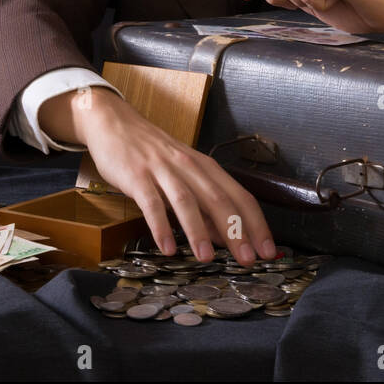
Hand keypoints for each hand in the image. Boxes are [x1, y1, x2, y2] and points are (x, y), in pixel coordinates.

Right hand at [70, 88, 277, 265]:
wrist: (115, 123)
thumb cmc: (153, 153)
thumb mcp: (184, 174)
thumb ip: (204, 204)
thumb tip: (226, 237)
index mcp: (205, 167)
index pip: (240, 196)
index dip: (256, 224)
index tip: (268, 250)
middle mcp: (189, 167)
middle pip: (218, 199)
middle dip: (235, 231)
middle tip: (247, 260)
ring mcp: (162, 170)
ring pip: (186, 200)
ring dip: (198, 230)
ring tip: (206, 258)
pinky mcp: (137, 176)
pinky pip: (151, 203)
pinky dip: (160, 226)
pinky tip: (167, 247)